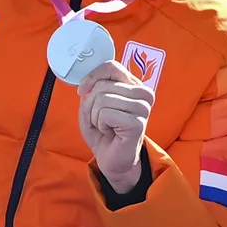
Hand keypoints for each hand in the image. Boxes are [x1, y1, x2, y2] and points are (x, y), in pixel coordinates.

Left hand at [79, 60, 153, 193]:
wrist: (112, 160)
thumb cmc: (104, 131)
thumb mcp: (92, 106)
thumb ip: (91, 89)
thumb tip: (88, 84)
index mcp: (134, 84)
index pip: (111, 66)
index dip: (92, 77)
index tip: (83, 91)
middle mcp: (143, 93)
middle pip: (102, 85)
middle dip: (91, 105)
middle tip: (100, 119)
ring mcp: (143, 107)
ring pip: (102, 98)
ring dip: (95, 116)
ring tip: (106, 126)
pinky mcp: (138, 122)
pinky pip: (105, 114)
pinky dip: (100, 124)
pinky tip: (110, 132)